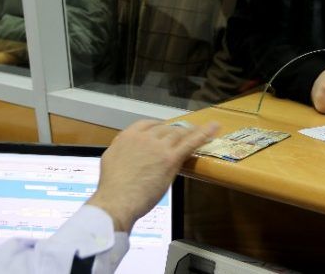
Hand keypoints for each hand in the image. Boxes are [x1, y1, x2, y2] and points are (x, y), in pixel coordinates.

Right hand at [86, 120, 218, 232]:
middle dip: (175, 133)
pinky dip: (204, 134)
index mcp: (128, 136)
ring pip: (178, 134)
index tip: (164, 131)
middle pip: (166, 129)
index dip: (159, 127)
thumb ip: (121, 149)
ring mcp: (159, 146)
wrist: (117, 200)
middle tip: (183, 138)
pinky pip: (190, 142)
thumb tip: (126, 149)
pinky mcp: (171, 159)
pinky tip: (214, 128)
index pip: (149, 124)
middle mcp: (145, 137)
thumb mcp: (110, 159)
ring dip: (189, 135)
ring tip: (200, 135)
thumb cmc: (112, 187)